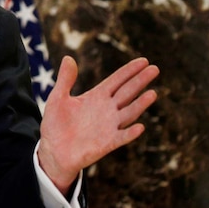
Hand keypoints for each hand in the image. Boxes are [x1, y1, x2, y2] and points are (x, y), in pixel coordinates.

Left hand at [37, 56, 158, 192]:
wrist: (54, 151)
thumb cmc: (56, 124)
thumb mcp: (57, 98)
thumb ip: (65, 80)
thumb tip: (68, 57)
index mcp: (96, 97)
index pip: (117, 81)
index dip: (129, 71)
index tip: (144, 60)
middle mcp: (107, 110)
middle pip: (127, 92)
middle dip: (140, 81)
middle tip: (155, 69)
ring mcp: (109, 126)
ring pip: (129, 113)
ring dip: (140, 105)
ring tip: (152, 93)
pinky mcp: (107, 143)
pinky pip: (121, 137)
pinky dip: (130, 133)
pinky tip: (139, 127)